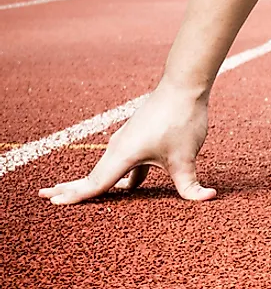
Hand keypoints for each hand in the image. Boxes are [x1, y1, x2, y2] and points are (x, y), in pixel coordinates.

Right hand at [38, 85, 216, 204]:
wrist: (184, 87)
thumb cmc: (181, 120)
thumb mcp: (186, 158)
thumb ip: (191, 184)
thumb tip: (207, 198)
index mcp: (123, 155)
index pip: (96, 183)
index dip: (75, 195)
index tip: (53, 202)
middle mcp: (119, 148)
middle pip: (93, 176)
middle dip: (70, 187)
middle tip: (44, 196)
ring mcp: (127, 142)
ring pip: (108, 170)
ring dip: (94, 183)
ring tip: (75, 193)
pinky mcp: (139, 139)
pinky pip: (125, 164)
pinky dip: (120, 178)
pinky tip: (126, 188)